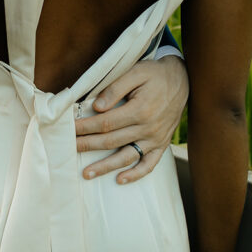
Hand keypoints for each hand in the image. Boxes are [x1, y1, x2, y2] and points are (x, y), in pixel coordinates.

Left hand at [75, 55, 188, 182]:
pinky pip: (149, 164)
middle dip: (88, 146)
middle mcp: (148, 128)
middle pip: (112, 141)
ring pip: (127, 157)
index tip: (70, 129)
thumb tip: (96, 107)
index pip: (106, 122)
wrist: (182, 80)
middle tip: (69, 149)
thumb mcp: (135, 72)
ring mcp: (156, 139)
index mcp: (140, 109)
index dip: (86, 127)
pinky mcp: (162, 144)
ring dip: (106, 166)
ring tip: (87, 173)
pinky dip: (135, 174)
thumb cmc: (154, 74)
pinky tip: (120, 179)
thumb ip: (115, 88)